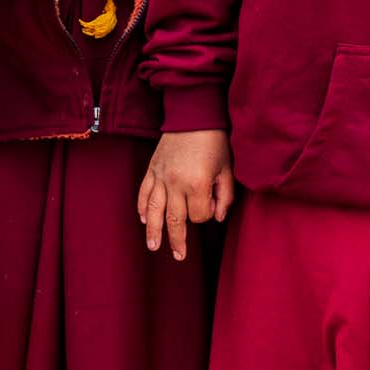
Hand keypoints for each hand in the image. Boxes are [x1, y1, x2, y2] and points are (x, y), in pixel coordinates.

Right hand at [137, 131, 234, 260]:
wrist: (193, 113)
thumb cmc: (216, 142)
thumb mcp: (228, 168)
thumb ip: (225, 196)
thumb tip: (217, 217)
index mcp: (197, 183)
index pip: (199, 215)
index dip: (207, 214)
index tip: (213, 204)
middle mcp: (175, 183)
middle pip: (175, 220)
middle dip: (177, 240)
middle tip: (179, 256)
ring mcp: (160, 176)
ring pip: (153, 211)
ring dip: (153, 231)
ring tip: (153, 247)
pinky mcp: (152, 169)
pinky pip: (143, 192)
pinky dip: (141, 208)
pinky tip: (143, 220)